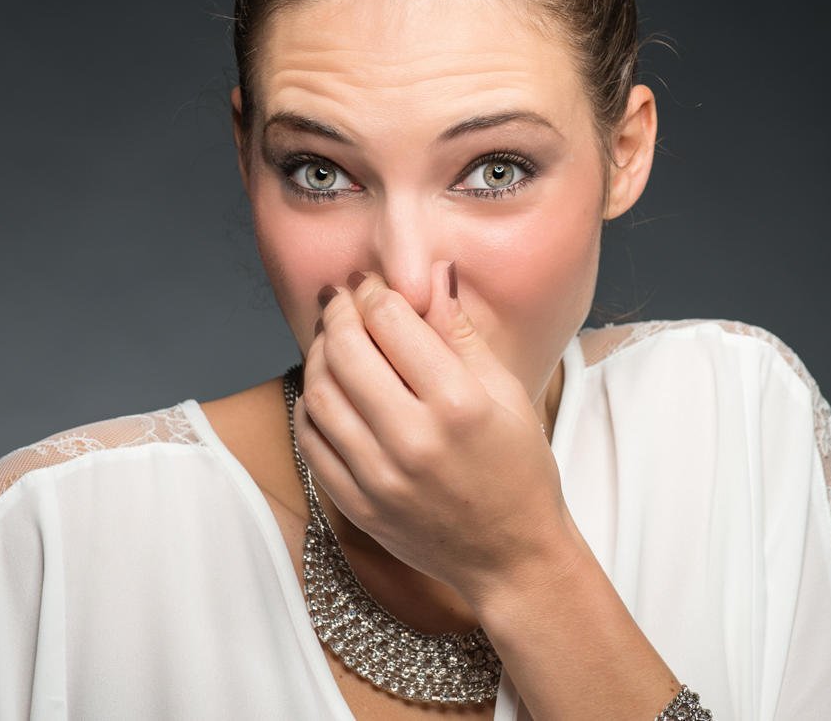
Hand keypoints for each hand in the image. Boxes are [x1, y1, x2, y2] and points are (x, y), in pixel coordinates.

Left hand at [294, 260, 574, 606]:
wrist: (512, 556)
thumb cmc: (519, 469)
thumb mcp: (506, 392)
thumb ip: (462, 333)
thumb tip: (435, 275)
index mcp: (460, 405)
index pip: (393, 323)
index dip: (376, 292)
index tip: (373, 284)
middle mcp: (414, 441)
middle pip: (348, 352)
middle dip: (340, 314)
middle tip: (344, 300)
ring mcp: (380, 478)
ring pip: (320, 394)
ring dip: (319, 355)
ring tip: (333, 341)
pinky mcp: (359, 506)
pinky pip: (311, 442)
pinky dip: (311, 406)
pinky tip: (326, 390)